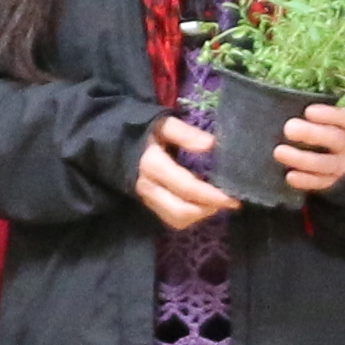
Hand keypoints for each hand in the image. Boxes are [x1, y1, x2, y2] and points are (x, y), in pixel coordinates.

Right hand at [132, 110, 239, 231]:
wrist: (110, 141)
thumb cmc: (140, 130)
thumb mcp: (161, 124)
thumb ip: (185, 134)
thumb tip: (212, 145)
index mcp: (153, 166)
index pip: (187, 188)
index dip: (212, 195)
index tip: (233, 196)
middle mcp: (149, 188)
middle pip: (181, 212)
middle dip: (208, 210)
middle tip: (230, 201)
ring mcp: (147, 199)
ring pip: (176, 220)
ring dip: (199, 215)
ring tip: (216, 202)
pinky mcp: (148, 204)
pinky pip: (171, 218)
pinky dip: (189, 215)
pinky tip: (201, 203)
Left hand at [275, 100, 344, 199]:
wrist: (342, 161)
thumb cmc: (324, 132)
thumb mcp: (326, 121)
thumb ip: (311, 117)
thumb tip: (286, 109)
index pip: (344, 118)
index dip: (327, 114)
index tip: (308, 111)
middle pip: (335, 139)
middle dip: (311, 133)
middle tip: (288, 129)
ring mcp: (341, 166)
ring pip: (325, 164)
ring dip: (301, 158)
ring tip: (279, 152)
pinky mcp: (331, 182)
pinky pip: (319, 183)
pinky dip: (304, 180)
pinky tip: (290, 176)